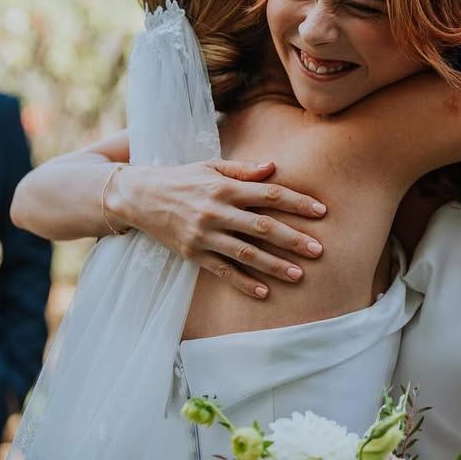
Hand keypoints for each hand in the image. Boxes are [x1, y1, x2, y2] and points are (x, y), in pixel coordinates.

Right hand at [108, 159, 326, 297]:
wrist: (138, 197)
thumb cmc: (181, 178)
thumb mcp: (210, 167)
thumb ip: (243, 170)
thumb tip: (274, 168)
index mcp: (225, 187)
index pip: (269, 194)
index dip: (297, 203)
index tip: (322, 211)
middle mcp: (216, 211)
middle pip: (262, 227)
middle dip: (292, 239)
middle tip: (319, 250)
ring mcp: (204, 235)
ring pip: (245, 253)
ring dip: (274, 265)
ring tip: (298, 275)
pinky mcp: (193, 253)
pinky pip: (222, 270)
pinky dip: (243, 283)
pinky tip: (263, 292)